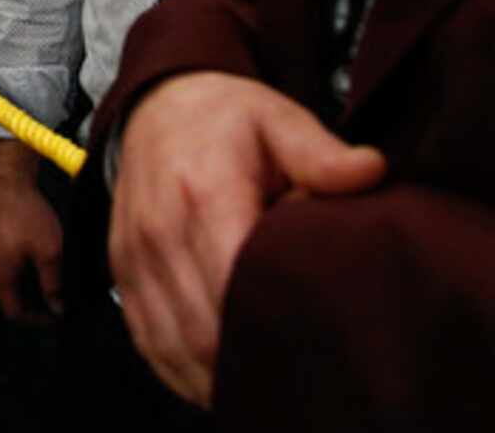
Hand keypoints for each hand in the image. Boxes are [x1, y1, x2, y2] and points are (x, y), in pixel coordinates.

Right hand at [0, 151, 65, 323]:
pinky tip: (43, 267)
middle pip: (11, 301)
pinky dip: (26, 276)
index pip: (14, 313)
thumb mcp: (49, 252)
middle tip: (59, 302)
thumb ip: (53, 284)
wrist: (11, 182)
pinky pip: (10, 271)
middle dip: (35, 306)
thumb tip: (58, 308)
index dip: (37, 320)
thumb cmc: (27, 215)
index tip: (57, 316)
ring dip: (31, 290)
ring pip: (12, 286)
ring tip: (54, 285)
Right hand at [110, 71, 386, 406]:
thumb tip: (370, 170)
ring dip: (217, 377)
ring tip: (265, 389)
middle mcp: (159, 231)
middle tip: (302, 378)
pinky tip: (218, 382)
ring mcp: (135, 257)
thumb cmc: (224, 118)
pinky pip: (148, 342)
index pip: (231, 282)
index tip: (314, 343)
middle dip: (250, 363)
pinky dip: (182, 372)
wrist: (157, 106)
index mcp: (203, 193)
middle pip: (204, 328)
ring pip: (175, 346)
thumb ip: (321, 153)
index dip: (270, 324)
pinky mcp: (123, 274)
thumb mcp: (278, 119)